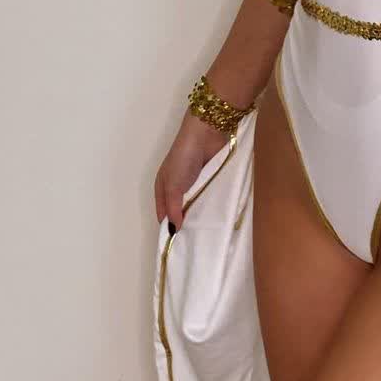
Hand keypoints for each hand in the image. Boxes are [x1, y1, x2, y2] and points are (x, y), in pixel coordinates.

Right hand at [154, 109, 230, 233]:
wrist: (206, 134)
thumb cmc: (183, 159)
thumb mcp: (173, 186)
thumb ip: (173, 209)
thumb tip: (173, 230)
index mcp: (163, 187)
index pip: (163, 214)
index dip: (168, 227)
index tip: (176, 247)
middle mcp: (178, 187)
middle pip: (180, 211)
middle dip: (185, 224)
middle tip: (194, 244)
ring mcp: (195, 184)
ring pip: (196, 206)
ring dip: (200, 216)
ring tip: (207, 235)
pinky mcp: (210, 179)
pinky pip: (209, 198)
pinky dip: (211, 207)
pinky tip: (217, 218)